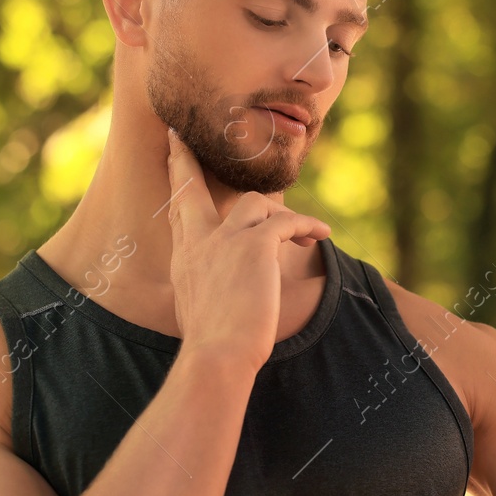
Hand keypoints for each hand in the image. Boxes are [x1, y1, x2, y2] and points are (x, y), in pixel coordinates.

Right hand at [164, 128, 328, 370]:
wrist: (218, 356)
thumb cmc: (213, 349)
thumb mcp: (196, 313)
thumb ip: (204, 292)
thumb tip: (216, 296)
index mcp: (185, 260)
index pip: (180, 213)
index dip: (177, 183)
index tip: (174, 153)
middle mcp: (199, 243)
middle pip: (190, 188)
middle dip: (187, 161)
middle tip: (184, 139)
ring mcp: (225, 240)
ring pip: (255, 202)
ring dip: (282, 213)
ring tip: (304, 233)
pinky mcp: (255, 244)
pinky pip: (286, 221)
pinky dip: (306, 224)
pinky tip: (321, 235)